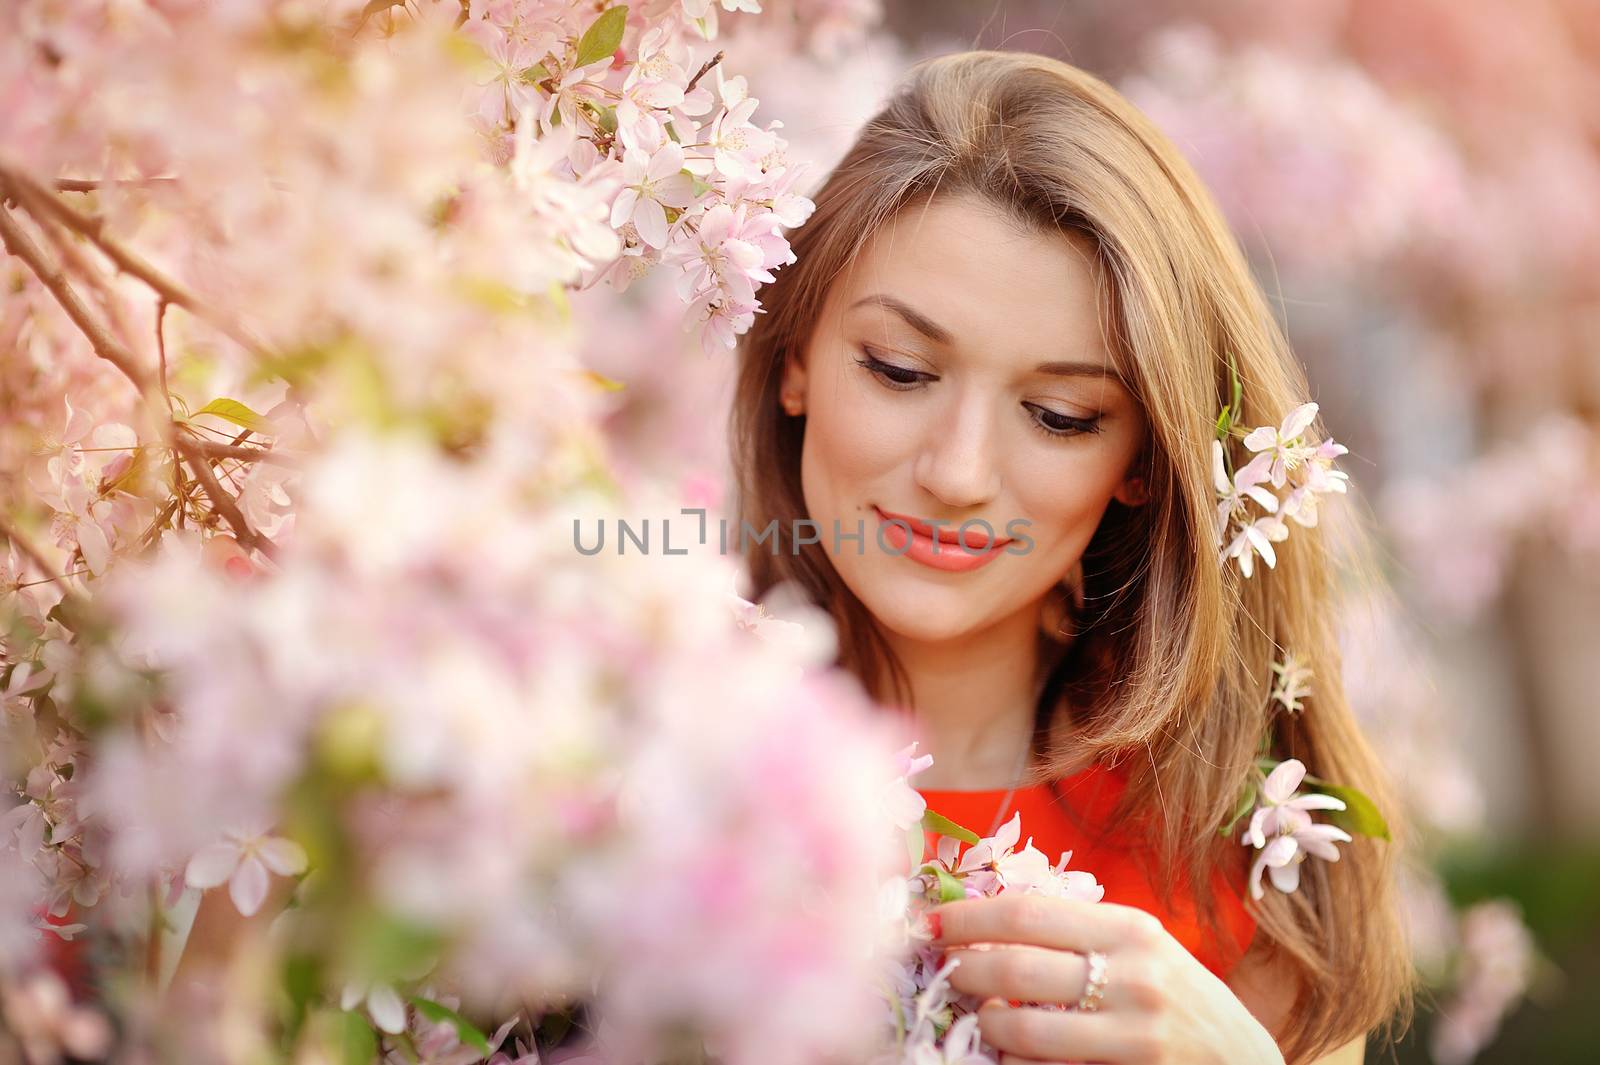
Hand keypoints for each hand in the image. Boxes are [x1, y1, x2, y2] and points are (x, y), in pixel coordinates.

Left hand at [931, 894, 1284, 1064]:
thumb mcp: (1143, 950)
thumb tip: (987, 918)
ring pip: (1022, 1031)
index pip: (1027, 913)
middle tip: (945, 970)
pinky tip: (1012, 1057)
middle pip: (1015, 969)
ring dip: (985, 1025)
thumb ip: (1080, 933)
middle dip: (964, 970)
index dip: (968, 917)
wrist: (1244, 1064)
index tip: (932, 922)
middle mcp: (1135, 981)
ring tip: (981, 1017)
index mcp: (1132, 932)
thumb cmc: (1181, 999)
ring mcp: (1134, 1039)